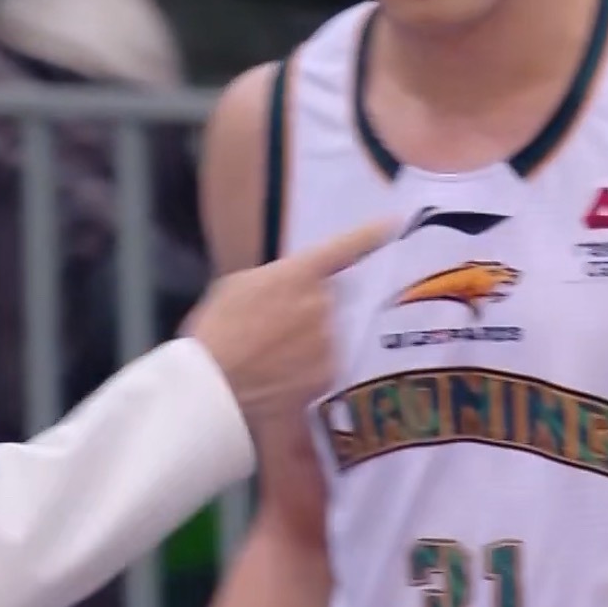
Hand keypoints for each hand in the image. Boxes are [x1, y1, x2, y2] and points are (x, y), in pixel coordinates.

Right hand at [182, 218, 396, 426]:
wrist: (214, 383)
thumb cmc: (215, 331)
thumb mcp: (237, 287)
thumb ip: (275, 280)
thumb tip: (289, 288)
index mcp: (299, 273)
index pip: (344, 248)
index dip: (370, 236)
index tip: (394, 223)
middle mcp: (322, 303)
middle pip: (331, 302)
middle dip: (311, 312)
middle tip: (274, 331)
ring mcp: (329, 340)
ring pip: (328, 338)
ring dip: (308, 345)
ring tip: (269, 360)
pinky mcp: (328, 375)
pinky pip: (323, 369)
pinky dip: (306, 374)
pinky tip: (277, 381)